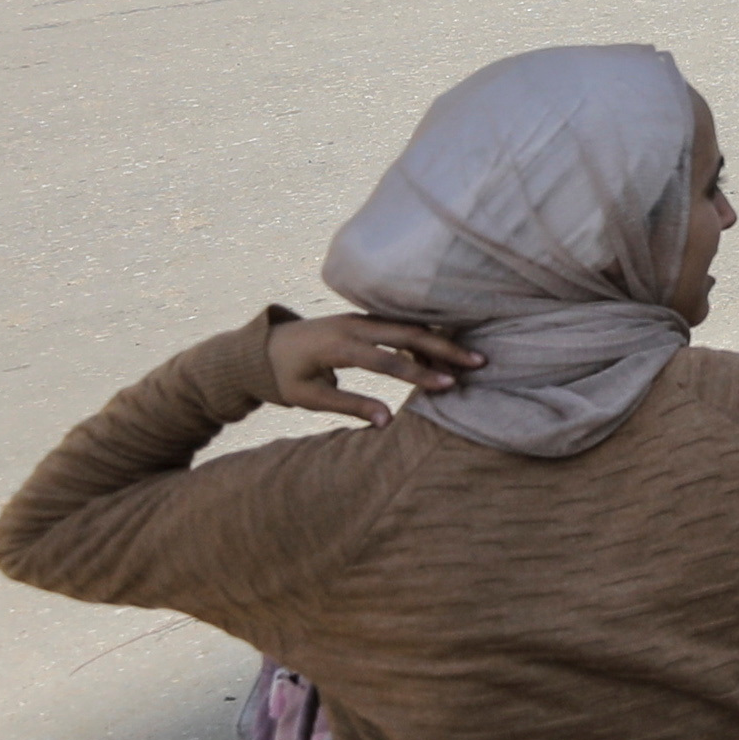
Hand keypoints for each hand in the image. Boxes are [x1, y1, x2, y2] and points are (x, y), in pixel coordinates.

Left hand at [265, 312, 475, 425]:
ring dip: (438, 340)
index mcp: (338, 346)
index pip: (387, 361)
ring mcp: (359, 317)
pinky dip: (422, 335)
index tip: (449, 385)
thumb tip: (388, 422)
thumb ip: (350, 405)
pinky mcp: (363, 318)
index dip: (420, 374)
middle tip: (478, 361)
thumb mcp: (310, 397)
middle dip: (445, 347)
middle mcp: (352, 325)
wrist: (260, 347)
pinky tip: (440, 351)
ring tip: (467, 358)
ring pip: (408, 325)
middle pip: (408, 333)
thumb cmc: (284, 376)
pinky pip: (399, 324)